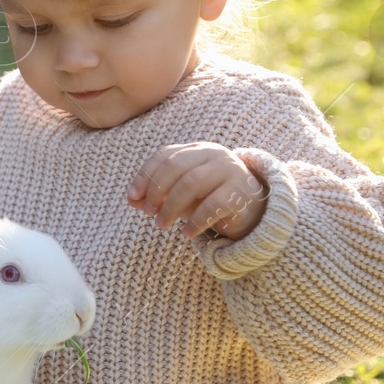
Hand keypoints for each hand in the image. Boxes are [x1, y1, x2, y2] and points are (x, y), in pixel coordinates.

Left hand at [127, 142, 269, 240]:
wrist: (252, 210)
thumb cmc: (209, 199)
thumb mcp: (180, 196)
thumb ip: (157, 195)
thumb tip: (132, 200)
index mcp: (196, 150)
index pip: (164, 155)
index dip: (145, 176)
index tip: (131, 197)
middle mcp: (213, 154)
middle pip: (175, 166)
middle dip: (156, 191)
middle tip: (148, 213)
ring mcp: (229, 170)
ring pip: (191, 183)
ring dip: (172, 207)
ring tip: (161, 225)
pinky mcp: (241, 191)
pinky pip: (213, 205)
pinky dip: (195, 221)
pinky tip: (186, 234)